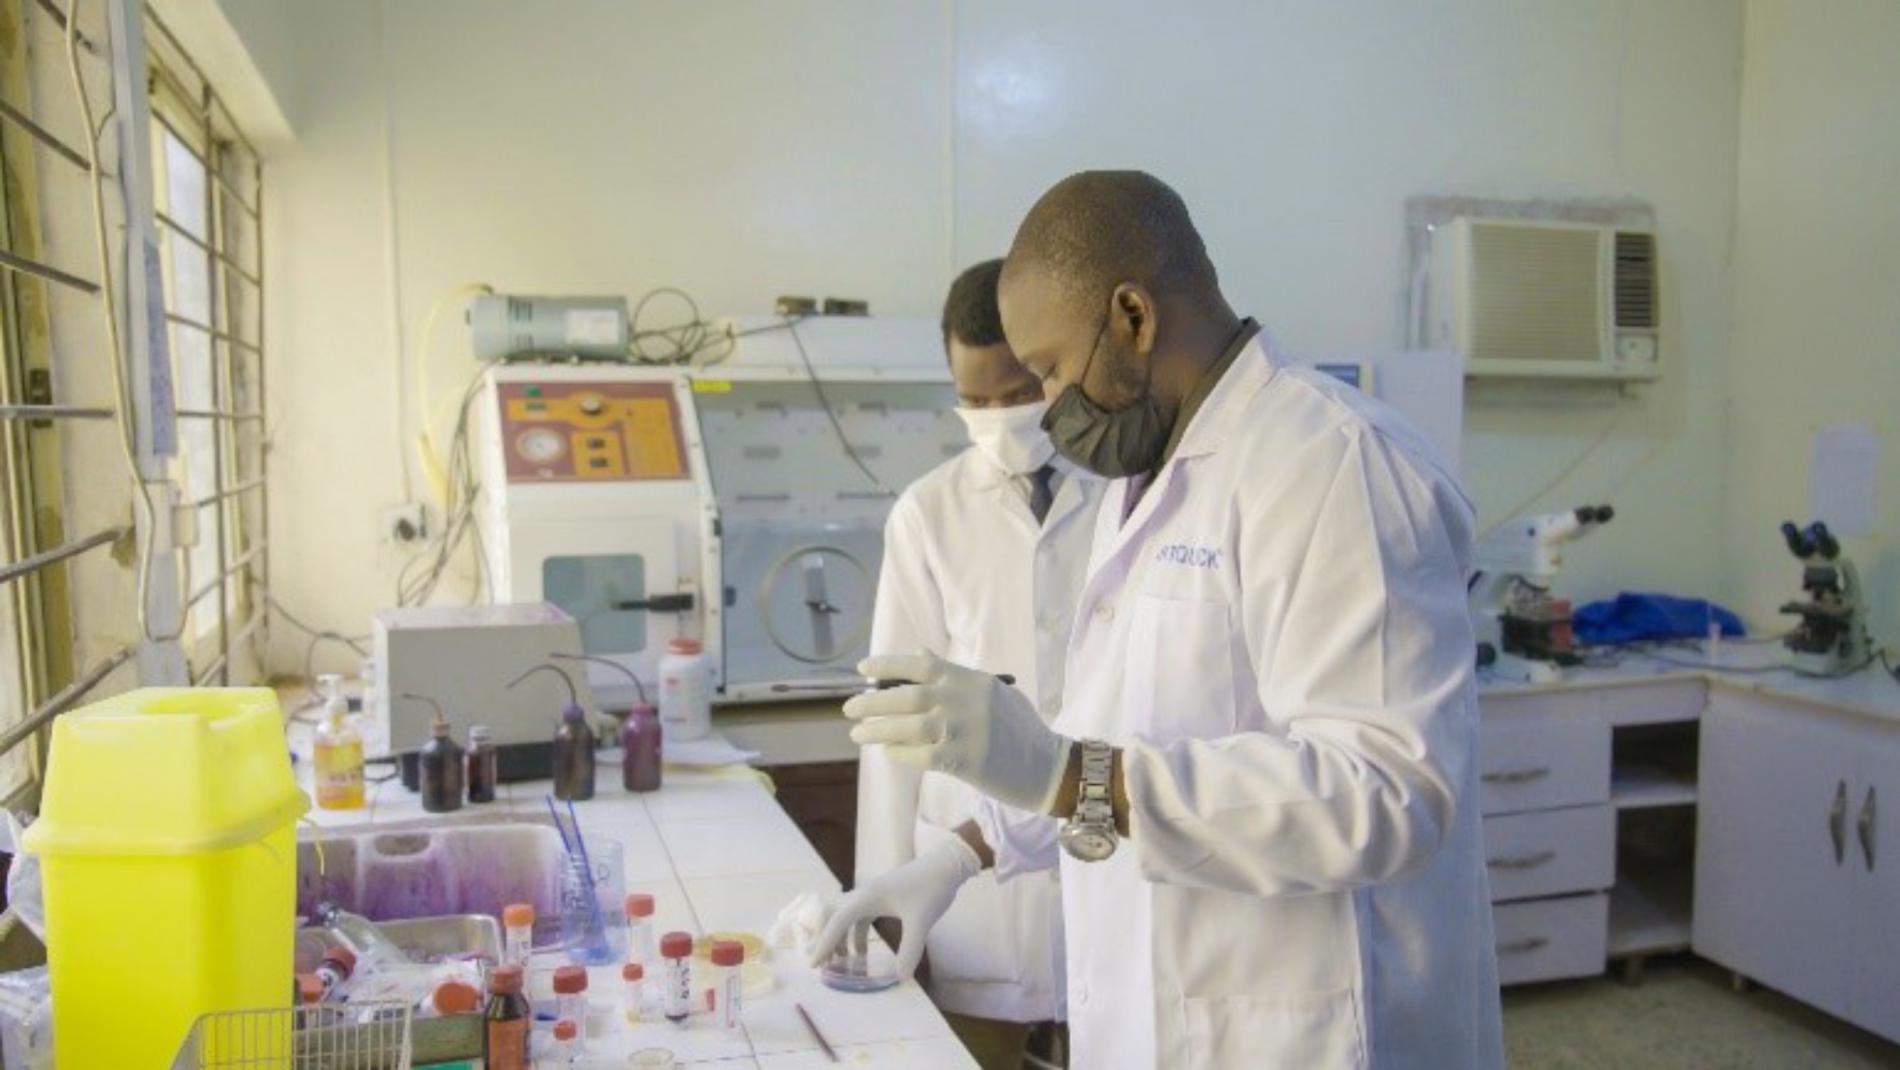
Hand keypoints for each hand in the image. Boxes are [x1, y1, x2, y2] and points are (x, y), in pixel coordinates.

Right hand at [806, 835, 979, 976]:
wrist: (946, 865)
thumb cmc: (932, 888)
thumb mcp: (922, 922)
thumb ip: (910, 950)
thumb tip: (901, 977)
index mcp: (868, 897)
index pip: (837, 922)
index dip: (824, 944)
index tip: (814, 965)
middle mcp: (864, 894)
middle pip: (832, 916)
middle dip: (825, 940)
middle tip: (824, 964)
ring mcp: (872, 895)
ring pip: (844, 917)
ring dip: (839, 938)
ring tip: (841, 963)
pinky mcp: (881, 897)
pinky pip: (858, 917)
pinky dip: (854, 935)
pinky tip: (861, 952)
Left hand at [844, 653, 1072, 812]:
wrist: (1048, 766)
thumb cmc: (1020, 729)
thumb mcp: (993, 692)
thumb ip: (957, 675)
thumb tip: (920, 653)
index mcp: (971, 679)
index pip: (921, 664)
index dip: (888, 664)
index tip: (862, 669)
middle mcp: (965, 699)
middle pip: (907, 696)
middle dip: (872, 702)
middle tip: (849, 709)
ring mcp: (965, 729)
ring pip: (908, 726)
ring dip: (877, 730)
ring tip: (857, 734)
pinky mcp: (965, 760)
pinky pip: (921, 755)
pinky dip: (900, 753)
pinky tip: (888, 753)